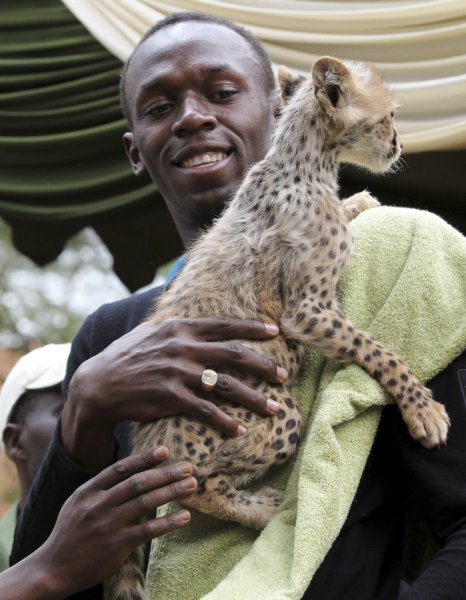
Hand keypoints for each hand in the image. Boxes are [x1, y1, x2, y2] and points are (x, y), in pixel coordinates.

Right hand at [0, 447, 194, 599]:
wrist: (53, 568)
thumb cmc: (70, 531)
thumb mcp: (78, 502)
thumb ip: (101, 487)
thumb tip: (130, 469)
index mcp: (89, 490)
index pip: (121, 468)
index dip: (145, 458)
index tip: (165, 450)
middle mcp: (99, 504)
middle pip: (139, 482)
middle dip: (166, 473)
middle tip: (188, 466)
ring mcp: (109, 524)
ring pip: (147, 502)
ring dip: (172, 492)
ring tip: (191, 485)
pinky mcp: (118, 545)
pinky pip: (149, 530)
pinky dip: (169, 522)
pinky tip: (185, 517)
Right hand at [63, 317, 287, 468]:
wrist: (99, 384)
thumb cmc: (127, 356)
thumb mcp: (151, 332)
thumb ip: (177, 328)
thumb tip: (198, 322)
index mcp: (181, 328)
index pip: (224, 325)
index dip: (252, 329)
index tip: (276, 333)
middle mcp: (183, 347)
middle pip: (234, 355)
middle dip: (264, 366)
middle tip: (284, 376)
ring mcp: (178, 372)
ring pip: (227, 385)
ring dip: (254, 398)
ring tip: (274, 408)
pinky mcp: (171, 397)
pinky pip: (206, 410)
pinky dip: (226, 421)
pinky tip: (239, 430)